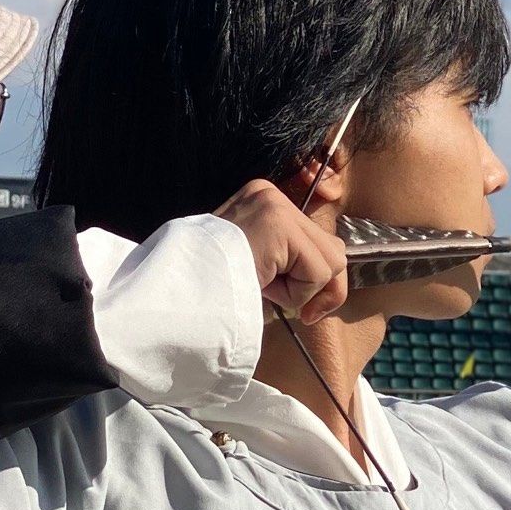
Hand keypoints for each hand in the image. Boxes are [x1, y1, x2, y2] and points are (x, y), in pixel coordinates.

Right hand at [216, 181, 349, 323]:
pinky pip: (318, 271)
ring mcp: (275, 206)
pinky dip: (297, 293)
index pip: (319, 241)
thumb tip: (332, 282)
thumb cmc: (211, 287)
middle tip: (300, 314)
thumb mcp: (258, 267)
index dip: (317, 281)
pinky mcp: (279, 225)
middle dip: (323, 289)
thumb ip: (289, 263)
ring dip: (302, 292)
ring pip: (331, 262)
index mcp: (262, 202)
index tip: (305, 310)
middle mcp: (270, 195)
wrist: (176, 290)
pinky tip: (263, 285)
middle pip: (334, 249)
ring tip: (265, 288)